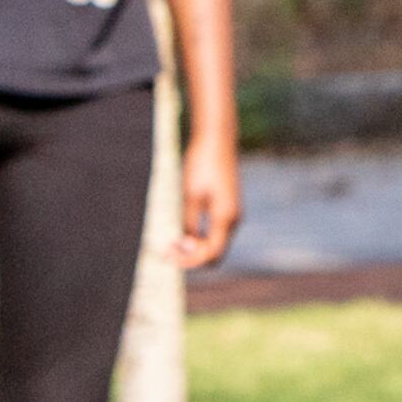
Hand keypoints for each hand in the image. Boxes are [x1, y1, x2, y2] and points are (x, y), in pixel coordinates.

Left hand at [174, 139, 240, 269]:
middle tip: (167, 249)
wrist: (217, 140)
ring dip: (196, 248)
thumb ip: (189, 222)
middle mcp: (234, 220)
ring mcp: (233, 214)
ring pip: (216, 244)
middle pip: (215, 254)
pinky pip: (216, 233)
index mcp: (225, 218)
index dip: (189, 260)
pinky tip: (184, 230)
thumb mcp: (190, 196)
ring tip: (173, 240)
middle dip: (192, 256)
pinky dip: (201, 238)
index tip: (167, 254)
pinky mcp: (228, 208)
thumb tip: (185, 243)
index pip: (210, 254)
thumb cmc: (202, 164)